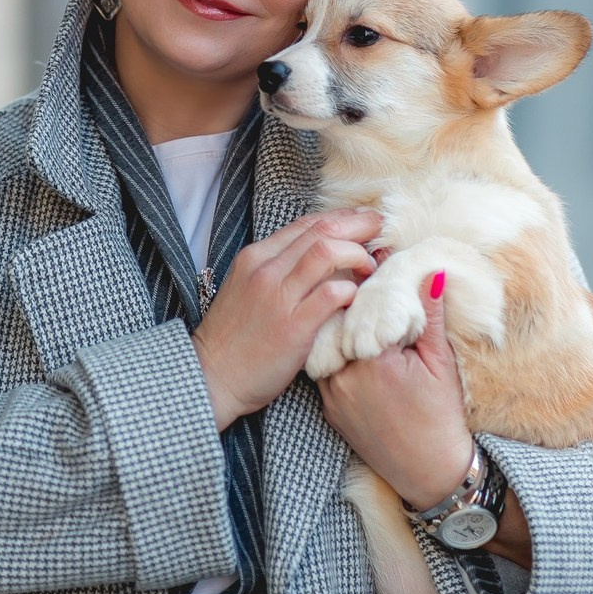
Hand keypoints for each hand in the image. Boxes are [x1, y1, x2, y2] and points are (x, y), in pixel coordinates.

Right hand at [191, 210, 382, 430]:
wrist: (213, 376)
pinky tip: (358, 298)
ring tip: (370, 267)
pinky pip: (332, 295)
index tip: (363, 221)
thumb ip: (279, 270)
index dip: (341, 218)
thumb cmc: (235, 338)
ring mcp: (279, 297)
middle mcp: (266, 270)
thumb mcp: (247, 289)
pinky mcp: (293, 326)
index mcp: (255, 258)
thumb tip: (320, 257)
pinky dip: (352, 291)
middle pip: (321, 231)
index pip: (306, 224)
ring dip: (357, 255)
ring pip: (327, 253)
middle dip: (357, 225)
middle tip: (379, 229)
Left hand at [317, 270, 473, 510]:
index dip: (371, 286)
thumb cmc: (441, 417)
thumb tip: (432, 272)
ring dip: (342, 329)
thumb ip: (430, 315)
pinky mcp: (327, 408)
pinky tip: (355, 348)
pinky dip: (338, 355)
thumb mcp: (441, 362)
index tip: (380, 272)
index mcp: (374, 360)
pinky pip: (326, 368)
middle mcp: (344, 376)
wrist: (429, 472)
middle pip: (340, 322)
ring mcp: (332, 394)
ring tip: (363, 318)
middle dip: (353, 304)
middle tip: (367, 286)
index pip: (362, 306)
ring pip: (328, 344)